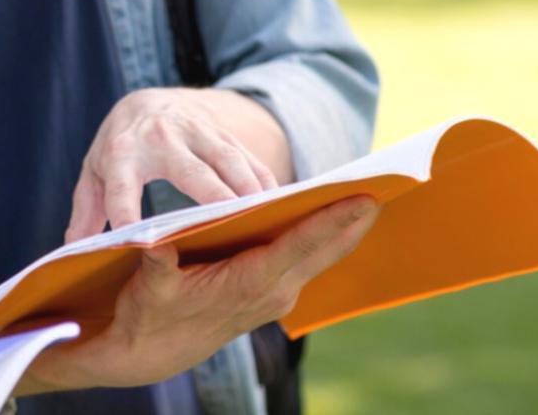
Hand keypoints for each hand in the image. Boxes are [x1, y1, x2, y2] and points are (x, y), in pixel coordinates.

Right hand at [19, 195, 378, 394]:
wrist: (150, 352)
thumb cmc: (148, 314)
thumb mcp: (148, 288)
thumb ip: (158, 265)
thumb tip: (156, 243)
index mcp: (249, 284)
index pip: (300, 246)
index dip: (333, 220)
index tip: (364, 197)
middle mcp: (273, 293)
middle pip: (326, 250)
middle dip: (355, 221)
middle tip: (389, 185)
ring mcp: (277, 295)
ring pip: (323, 256)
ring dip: (346, 228)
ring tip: (370, 192)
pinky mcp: (273, 293)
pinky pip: (310, 260)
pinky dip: (327, 238)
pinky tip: (339, 217)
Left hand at [66, 88, 292, 241]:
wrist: (146, 101)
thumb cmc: (118, 149)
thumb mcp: (93, 175)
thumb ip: (85, 213)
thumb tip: (72, 251)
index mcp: (121, 154)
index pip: (122, 188)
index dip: (127, 213)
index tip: (138, 243)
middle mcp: (160, 139)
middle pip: (189, 172)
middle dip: (212, 199)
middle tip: (232, 229)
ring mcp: (195, 132)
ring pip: (228, 160)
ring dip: (249, 190)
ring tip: (267, 221)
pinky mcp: (221, 132)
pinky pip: (249, 157)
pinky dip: (266, 181)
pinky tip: (283, 207)